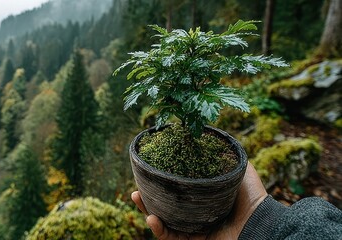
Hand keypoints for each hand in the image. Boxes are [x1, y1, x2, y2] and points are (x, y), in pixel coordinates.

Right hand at [131, 163, 266, 239]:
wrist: (261, 224)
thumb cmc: (254, 199)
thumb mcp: (239, 171)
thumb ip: (228, 156)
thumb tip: (215, 135)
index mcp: (202, 199)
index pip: (175, 191)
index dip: (160, 183)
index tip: (148, 172)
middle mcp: (195, 215)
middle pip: (164, 206)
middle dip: (147, 198)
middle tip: (136, 188)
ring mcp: (192, 230)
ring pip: (162, 222)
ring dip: (146, 211)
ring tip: (136, 197)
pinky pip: (170, 238)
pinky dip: (158, 230)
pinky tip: (151, 218)